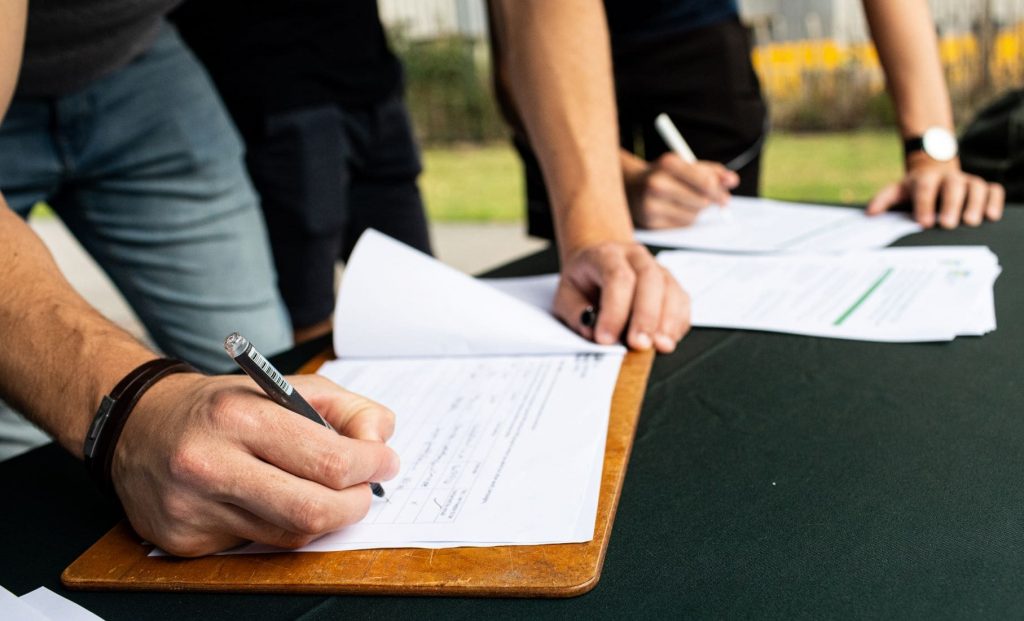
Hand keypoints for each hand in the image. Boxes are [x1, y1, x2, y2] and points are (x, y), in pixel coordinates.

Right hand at [112, 373, 398, 556]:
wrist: (137, 425)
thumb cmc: (220, 406)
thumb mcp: (282, 385)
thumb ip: (343, 407)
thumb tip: (381, 438)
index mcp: (238, 417)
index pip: (329, 460)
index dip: (371, 466)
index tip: (385, 462)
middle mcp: (210, 464)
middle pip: (313, 510)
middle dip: (355, 504)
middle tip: (365, 490)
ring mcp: (194, 509)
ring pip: (291, 534)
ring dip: (323, 517)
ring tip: (327, 492)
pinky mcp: (185, 540)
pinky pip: (258, 544)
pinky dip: (280, 526)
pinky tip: (273, 502)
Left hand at [553, 241, 690, 352]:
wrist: (598, 263)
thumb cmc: (584, 282)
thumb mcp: (566, 295)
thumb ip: (576, 314)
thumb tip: (592, 332)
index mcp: (606, 255)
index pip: (616, 278)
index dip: (614, 311)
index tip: (606, 338)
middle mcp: (636, 257)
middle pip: (649, 280)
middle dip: (645, 316)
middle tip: (638, 344)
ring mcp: (657, 268)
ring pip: (670, 289)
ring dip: (667, 321)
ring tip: (659, 345)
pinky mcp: (671, 284)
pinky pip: (682, 301)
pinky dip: (677, 323)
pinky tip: (667, 339)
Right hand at [622, 151, 738, 228]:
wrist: (631, 186)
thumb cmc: (664, 174)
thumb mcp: (685, 165)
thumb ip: (711, 171)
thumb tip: (732, 181)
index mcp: (668, 163)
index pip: (705, 182)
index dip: (719, 192)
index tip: (726, 198)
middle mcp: (657, 184)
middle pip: (701, 202)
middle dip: (709, 202)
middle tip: (713, 201)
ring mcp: (651, 205)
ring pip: (693, 216)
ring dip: (696, 211)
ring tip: (687, 202)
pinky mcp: (650, 223)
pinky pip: (682, 226)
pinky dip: (685, 219)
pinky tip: (676, 210)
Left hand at [866, 155, 1004, 228]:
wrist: (934, 169)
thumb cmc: (914, 188)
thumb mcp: (897, 191)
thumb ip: (884, 200)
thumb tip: (870, 213)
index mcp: (925, 179)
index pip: (924, 189)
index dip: (924, 204)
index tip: (923, 222)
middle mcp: (948, 178)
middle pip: (952, 187)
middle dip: (950, 205)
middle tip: (947, 224)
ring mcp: (967, 181)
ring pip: (975, 187)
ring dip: (974, 204)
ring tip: (971, 222)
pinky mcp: (982, 187)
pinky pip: (993, 190)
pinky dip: (994, 201)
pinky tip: (991, 216)